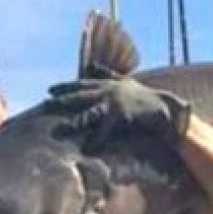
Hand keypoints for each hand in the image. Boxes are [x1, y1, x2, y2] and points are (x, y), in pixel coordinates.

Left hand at [47, 78, 190, 149]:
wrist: (167, 107)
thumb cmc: (148, 97)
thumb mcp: (127, 80)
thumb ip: (108, 73)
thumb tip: (91, 64)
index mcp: (110, 83)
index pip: (83, 83)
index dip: (66, 86)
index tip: (49, 89)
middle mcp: (110, 91)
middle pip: (81, 95)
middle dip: (62, 100)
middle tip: (45, 103)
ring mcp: (115, 103)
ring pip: (89, 113)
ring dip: (74, 122)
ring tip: (59, 131)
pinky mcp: (121, 116)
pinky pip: (105, 131)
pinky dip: (96, 140)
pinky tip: (87, 149)